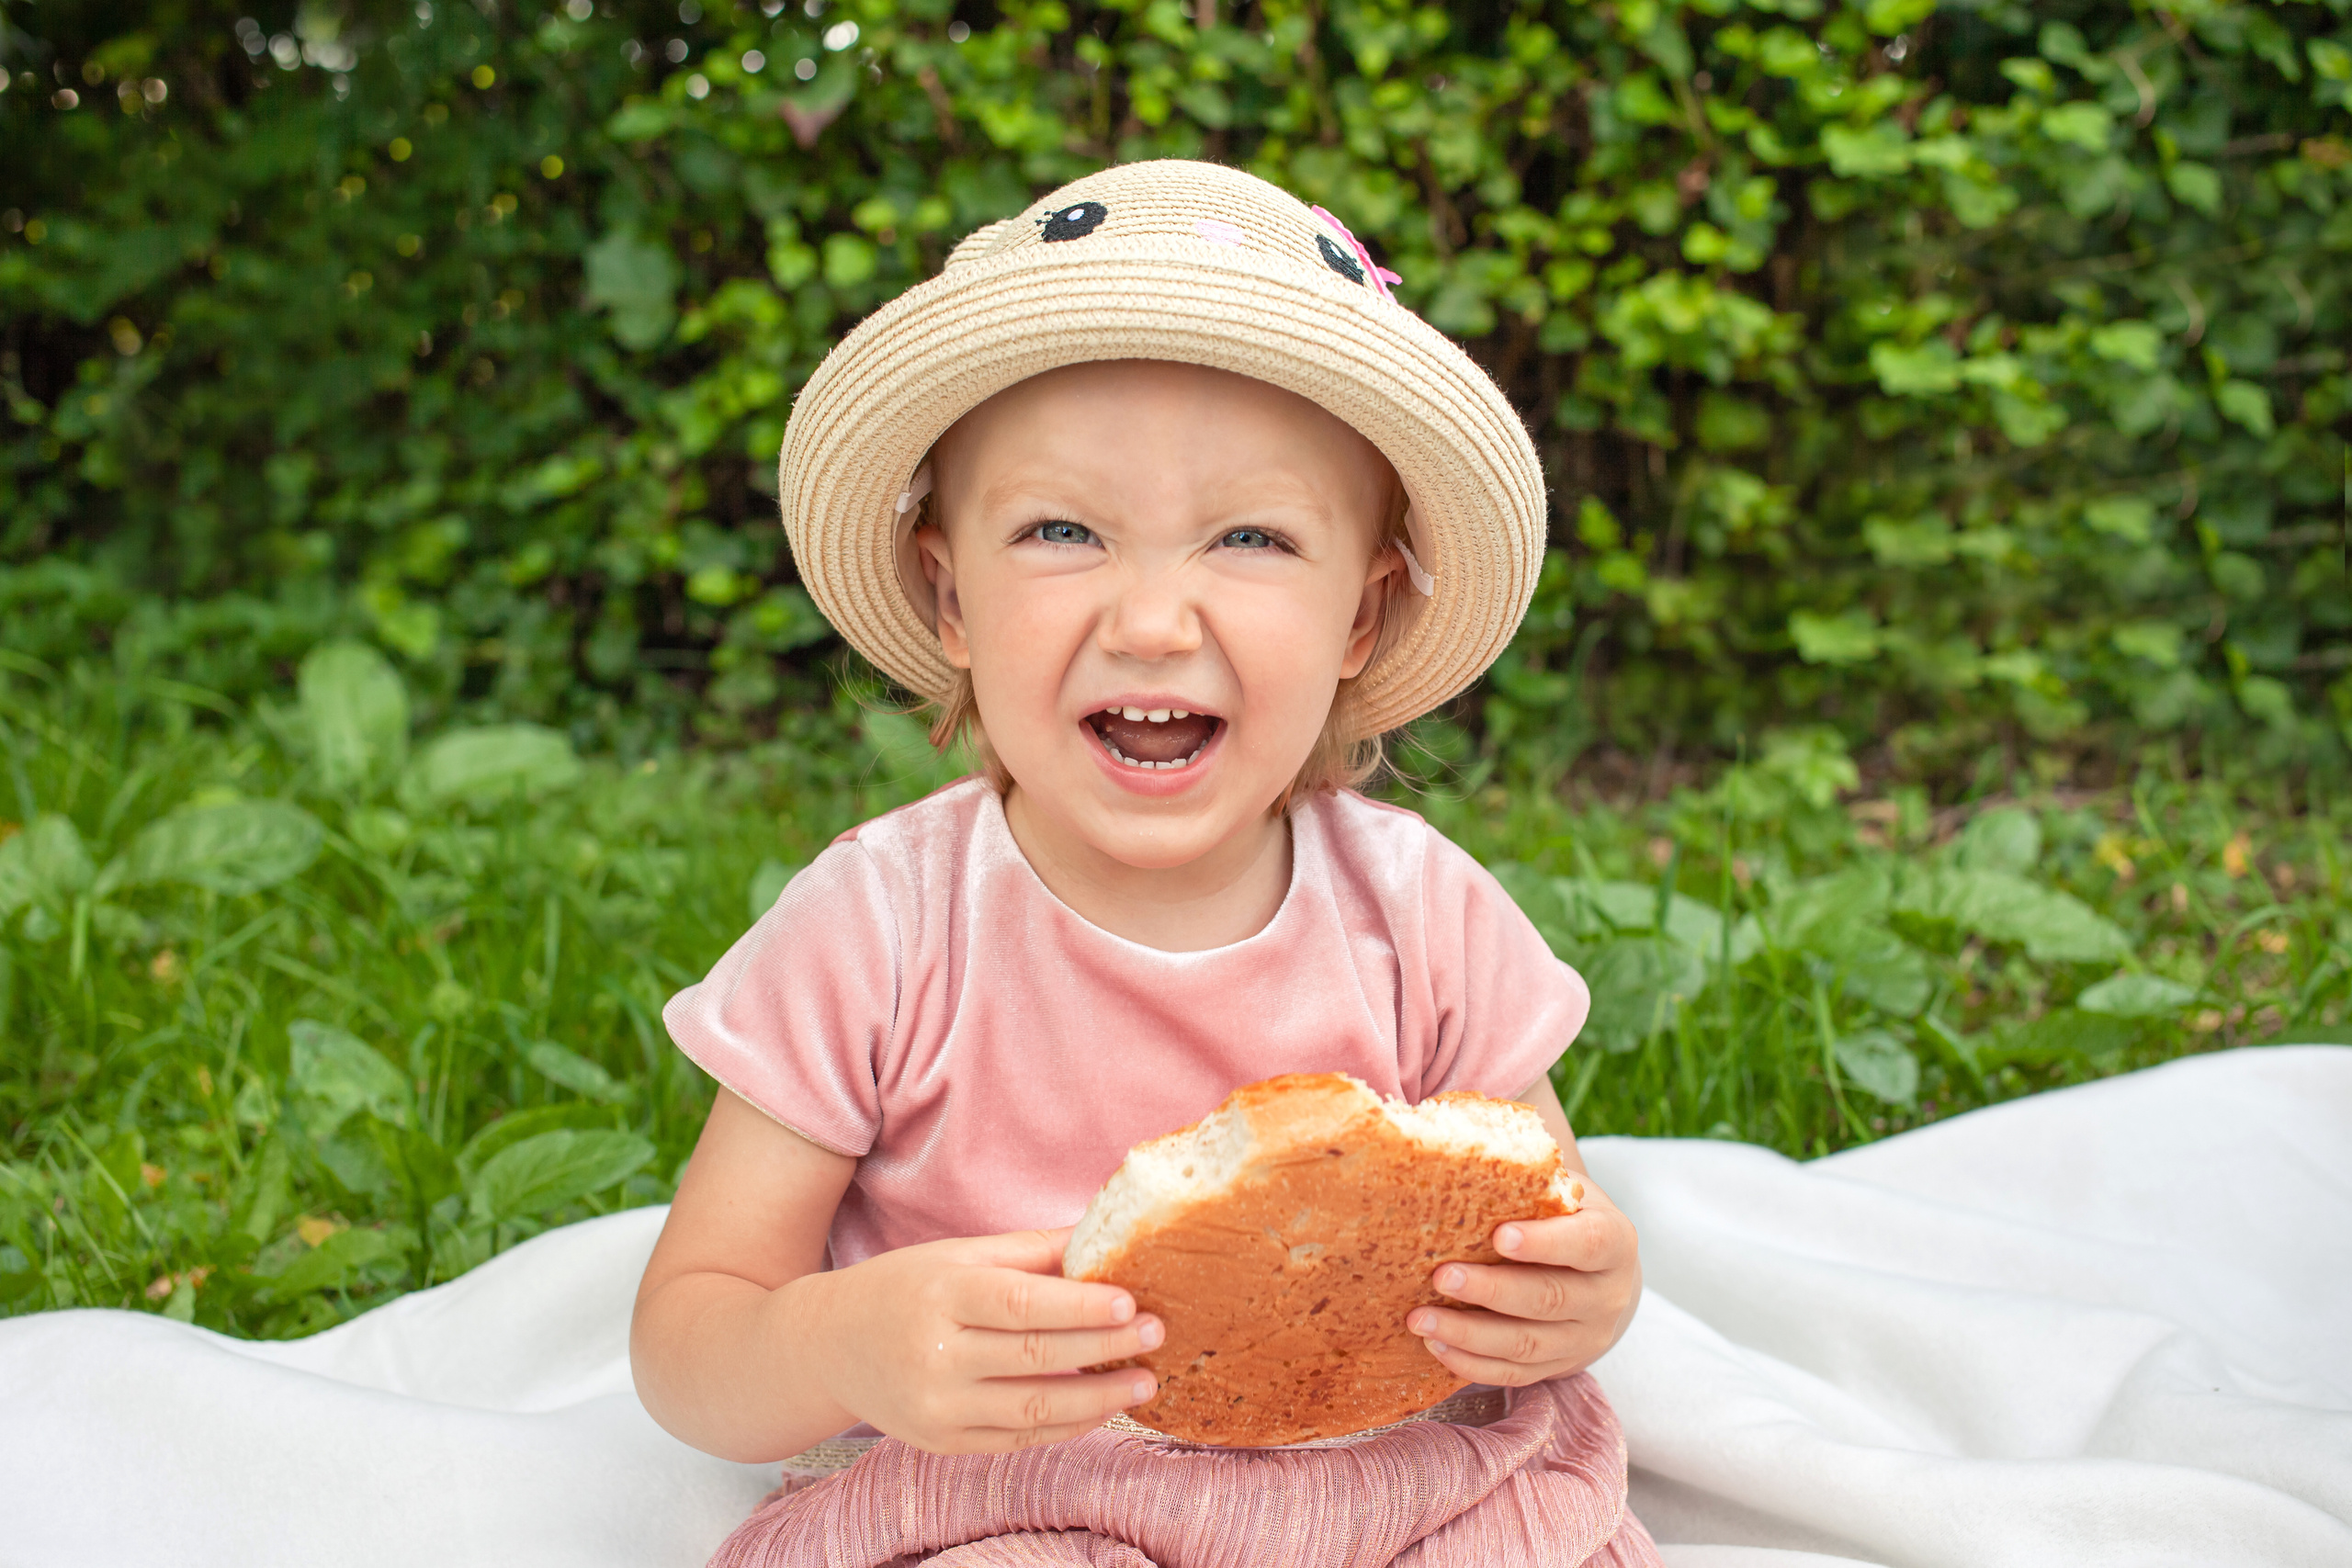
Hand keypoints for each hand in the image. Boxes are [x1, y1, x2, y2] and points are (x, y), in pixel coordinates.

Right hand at [802, 1226, 1163, 1453]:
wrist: (830, 1347)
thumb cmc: (904, 1288)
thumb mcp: (958, 1255)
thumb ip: (1030, 1250)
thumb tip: (1102, 1233)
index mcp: (941, 1295)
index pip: (1021, 1303)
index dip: (1079, 1307)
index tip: (1129, 1302)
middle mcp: (935, 1355)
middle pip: (1035, 1356)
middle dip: (1104, 1348)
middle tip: (1155, 1335)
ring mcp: (937, 1407)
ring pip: (1033, 1410)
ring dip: (1098, 1399)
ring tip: (1144, 1382)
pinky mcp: (942, 1442)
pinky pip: (1017, 1440)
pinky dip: (1066, 1427)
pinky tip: (1102, 1408)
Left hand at [1406, 1177, 1640, 1386]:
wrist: (1597, 1272)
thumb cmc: (1562, 1215)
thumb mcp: (1560, 1191)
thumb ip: (1528, 1181)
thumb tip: (1463, 1153)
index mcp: (1615, 1242)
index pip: (1587, 1244)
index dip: (1544, 1242)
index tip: (1499, 1236)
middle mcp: (1608, 1296)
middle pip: (1549, 1298)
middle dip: (1490, 1290)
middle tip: (1441, 1276)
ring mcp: (1585, 1338)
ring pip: (1526, 1344)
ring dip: (1468, 1334)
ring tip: (1420, 1318)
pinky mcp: (1559, 1366)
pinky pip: (1514, 1374)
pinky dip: (1471, 1364)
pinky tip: (1435, 1344)